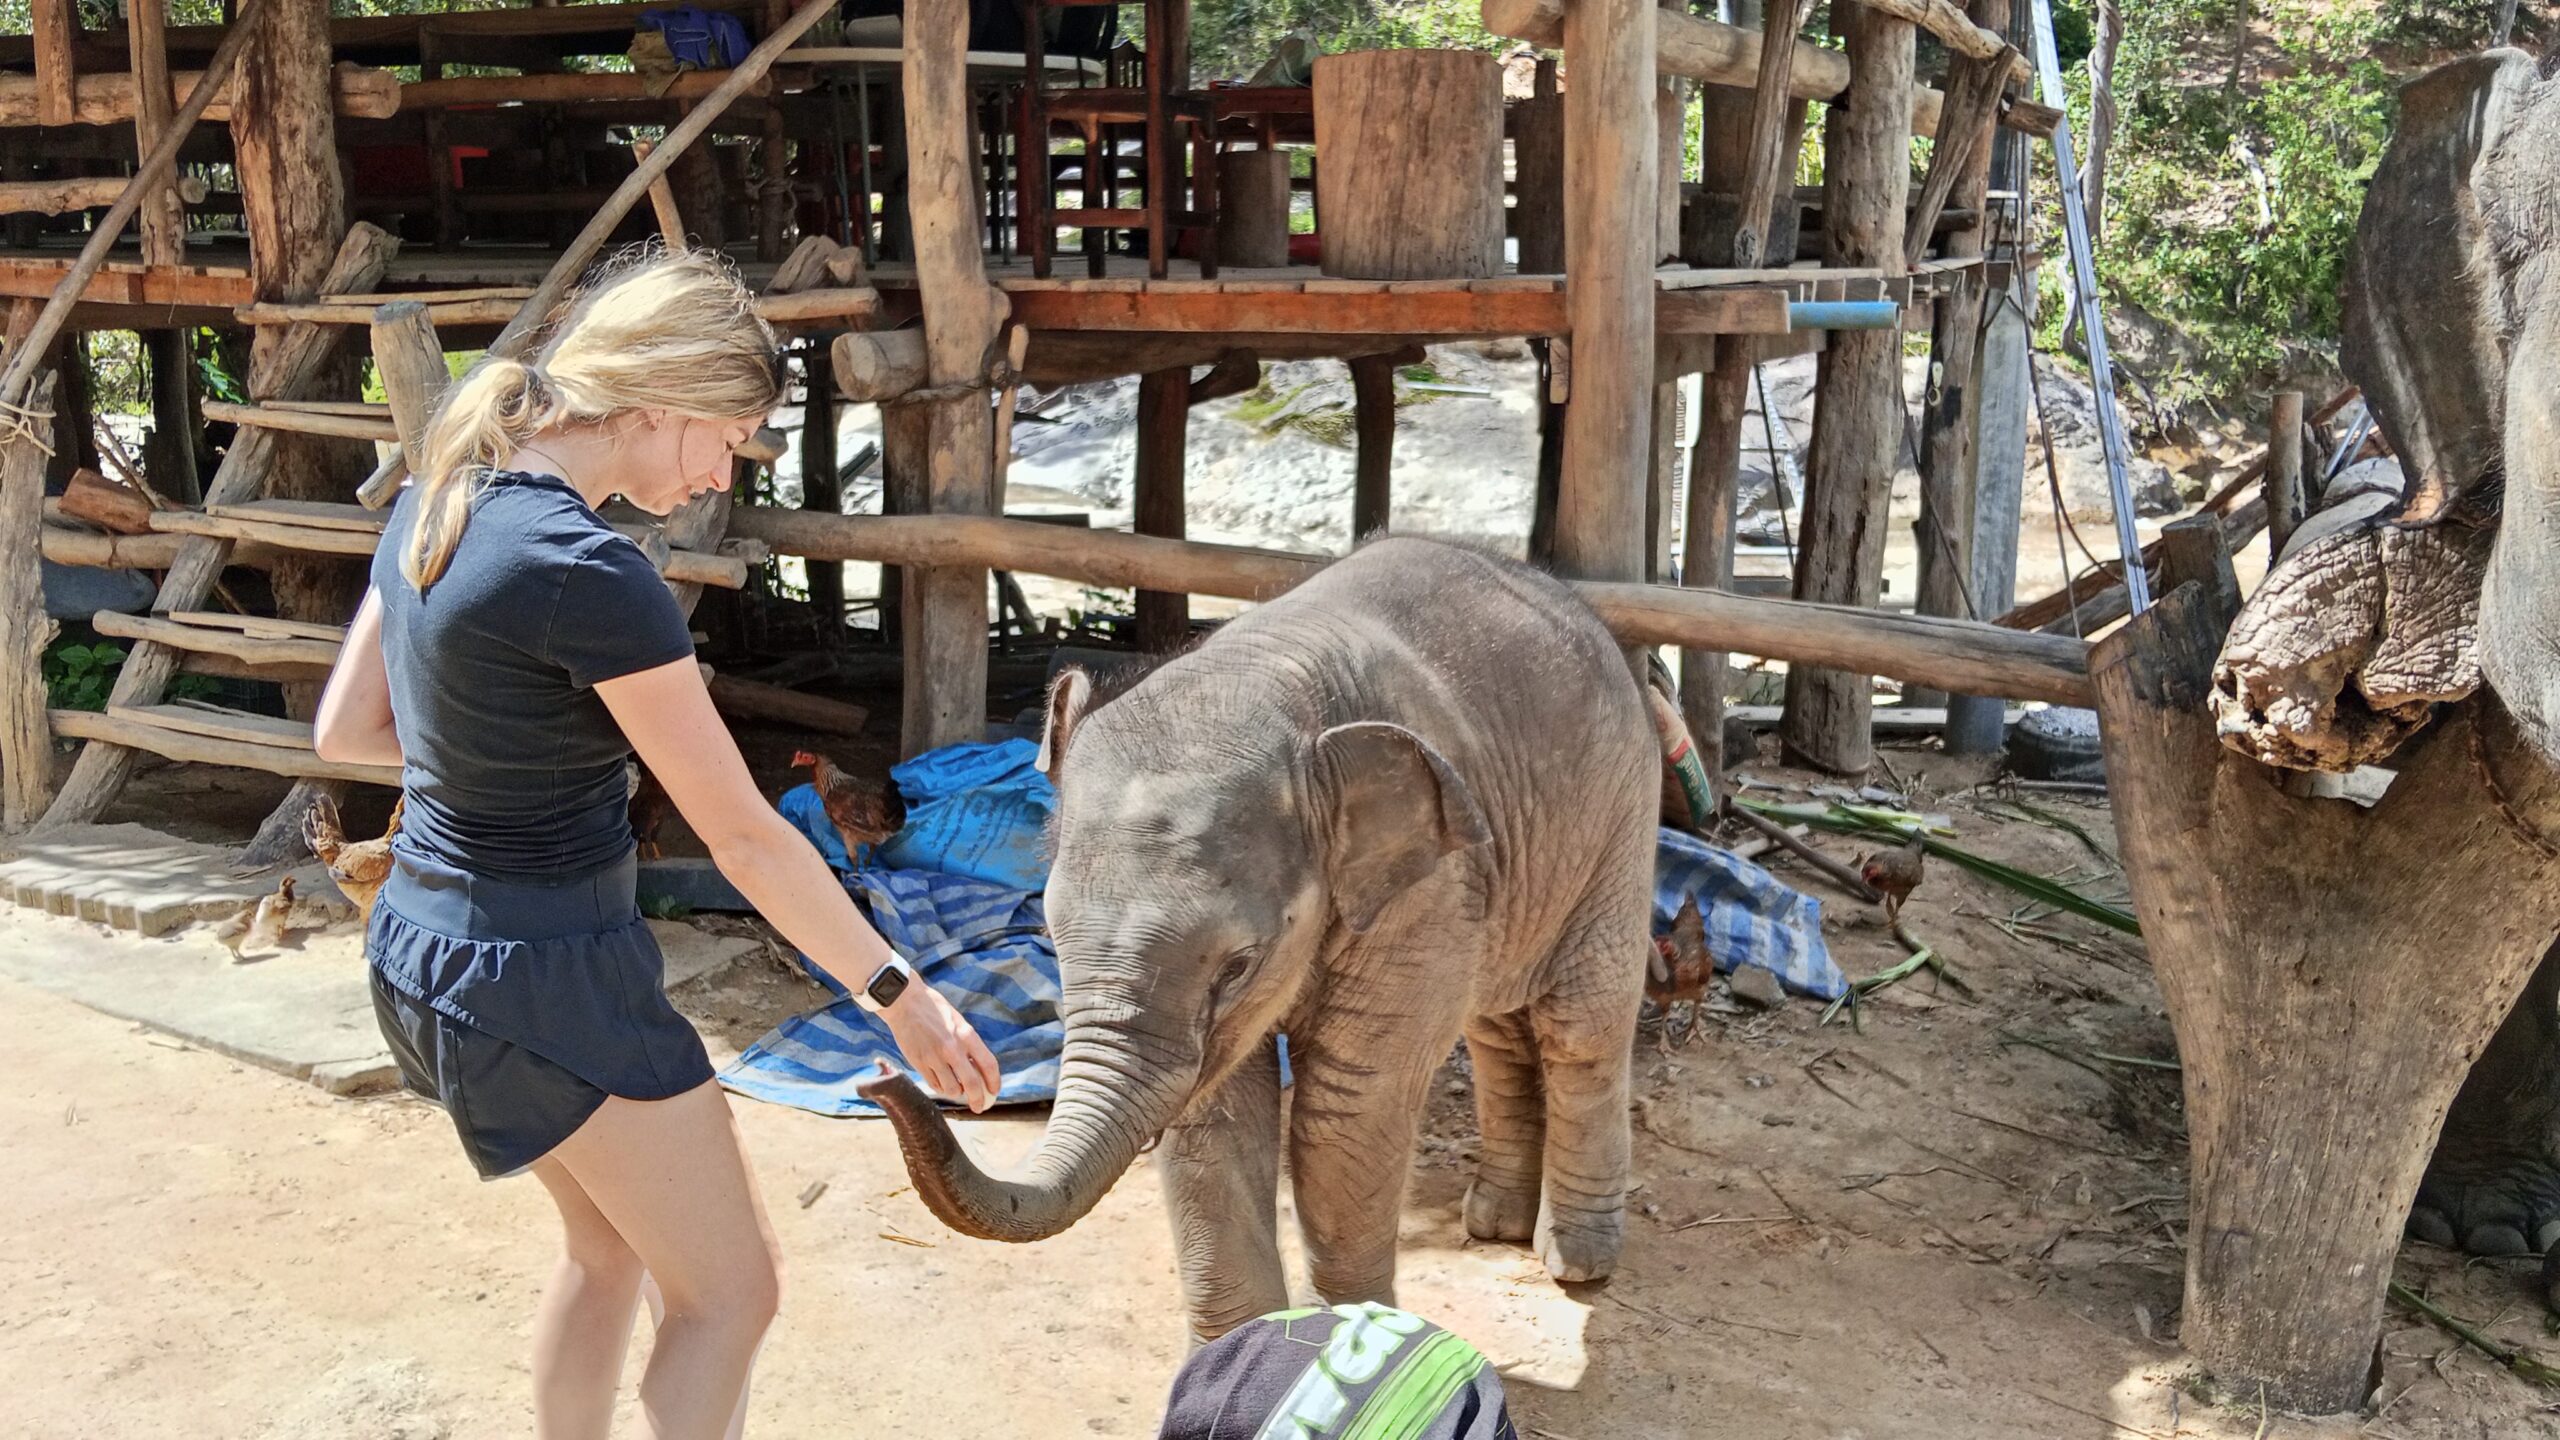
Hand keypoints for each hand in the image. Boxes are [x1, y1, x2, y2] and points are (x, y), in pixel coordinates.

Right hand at [882, 981, 1000, 1111]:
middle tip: (979, 1106)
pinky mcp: (919, 1063)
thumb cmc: (933, 1009)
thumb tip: (978, 1067)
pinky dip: (941, 1088)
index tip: (994, 1092)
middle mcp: (953, 1049)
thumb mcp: (957, 1021)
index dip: (994, 1082)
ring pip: (952, 1089)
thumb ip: (968, 1043)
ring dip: (957, 1093)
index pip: (988, 1065)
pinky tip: (942, 1083)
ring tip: (956, 1089)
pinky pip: (935, 1085)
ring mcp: (935, 1058)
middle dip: (978, 1100)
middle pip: (972, 1084)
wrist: (904, 1002)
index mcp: (966, 1035)